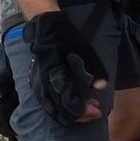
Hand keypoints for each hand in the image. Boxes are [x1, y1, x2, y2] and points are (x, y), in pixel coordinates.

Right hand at [26, 11, 108, 125]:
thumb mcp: (84, 49)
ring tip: (89, 106)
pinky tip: (75, 102)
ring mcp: (37, 84)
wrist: (45, 25)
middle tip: (96, 111)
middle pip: (59, 112)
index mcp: (53, 75)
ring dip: (72, 113)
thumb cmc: (65, 36)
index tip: (98, 110)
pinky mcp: (37, 83)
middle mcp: (42, 83)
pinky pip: (48, 103)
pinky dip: (62, 108)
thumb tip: (102, 87)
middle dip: (80, 115)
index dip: (84, 111)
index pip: (67, 104)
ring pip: (52, 109)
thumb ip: (94, 68)